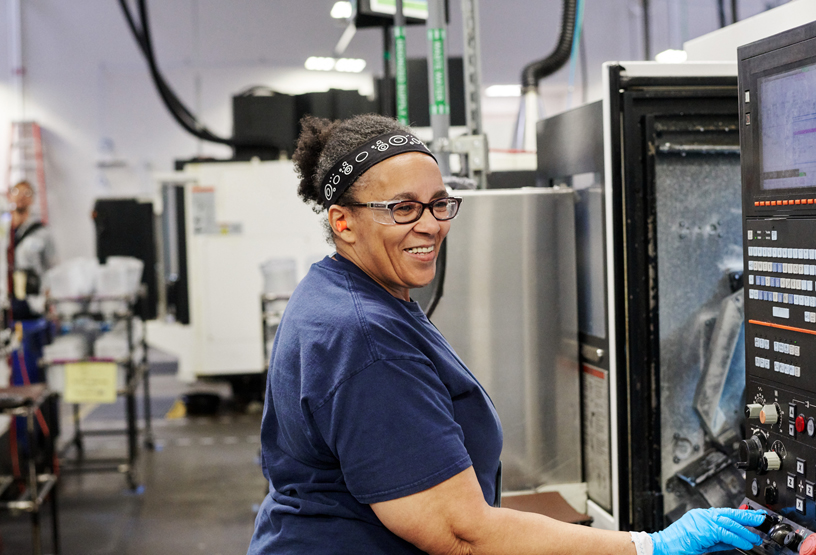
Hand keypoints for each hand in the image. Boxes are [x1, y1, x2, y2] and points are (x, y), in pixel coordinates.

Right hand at [650, 508, 764, 554]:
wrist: (663, 547)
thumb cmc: (678, 545)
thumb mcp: (702, 542)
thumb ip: (718, 540)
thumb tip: (735, 541)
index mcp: (700, 516)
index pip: (724, 514)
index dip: (740, 516)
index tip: (752, 517)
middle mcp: (702, 515)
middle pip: (729, 513)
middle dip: (747, 517)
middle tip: (760, 518)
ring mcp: (703, 521)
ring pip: (729, 523)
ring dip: (746, 530)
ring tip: (757, 536)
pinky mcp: (705, 530)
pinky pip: (726, 534)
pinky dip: (738, 539)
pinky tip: (747, 543)